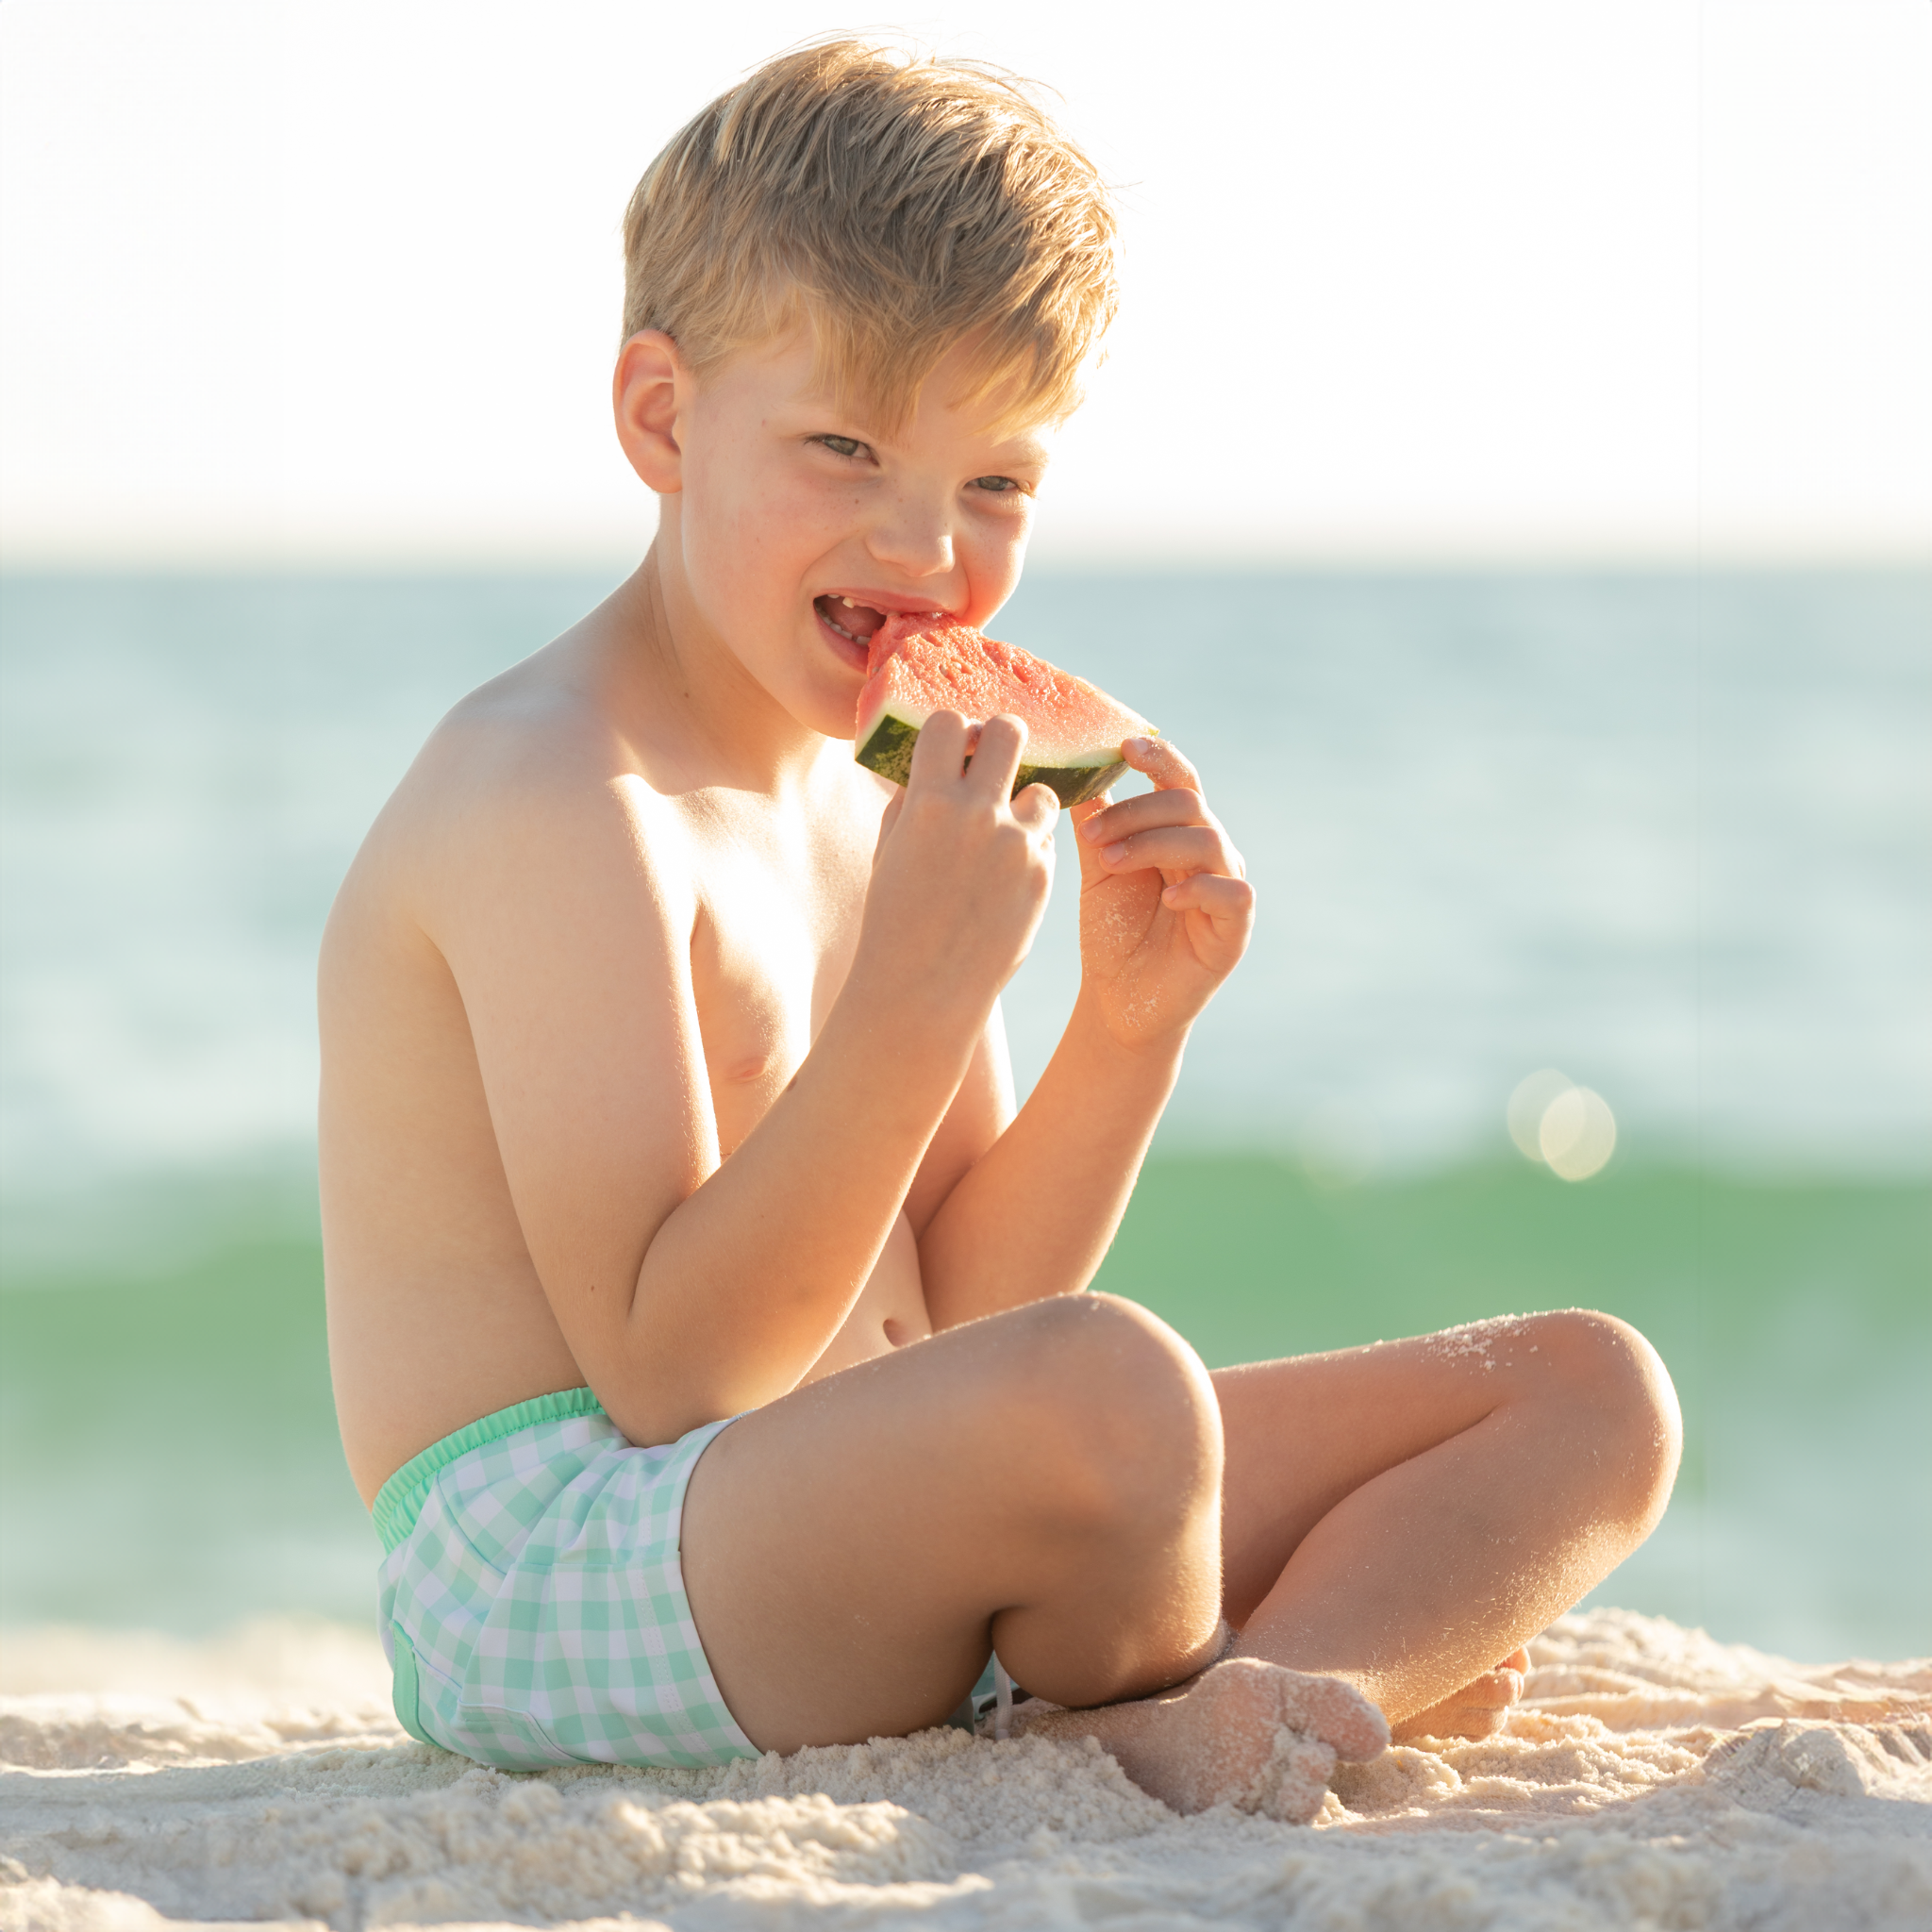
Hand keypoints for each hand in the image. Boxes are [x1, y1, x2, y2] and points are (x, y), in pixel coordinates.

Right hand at [857, 710, 1058, 1028]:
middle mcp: (977, 814)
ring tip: (1002, 839)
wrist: (924, 990)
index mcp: (928, 802)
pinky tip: (1005, 883)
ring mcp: (1016, 845)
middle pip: (1010, 732)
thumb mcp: (890, 850)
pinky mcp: (1043, 876)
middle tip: (997, 763)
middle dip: (1003, 740)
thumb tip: (938, 758)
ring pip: (1041, 792)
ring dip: (1024, 806)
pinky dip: (1030, 852)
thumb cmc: (895, 919)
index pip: (950, 722)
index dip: (954, 732)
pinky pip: (1046, 841)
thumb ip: (914, 799)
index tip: (954, 751)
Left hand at [1072, 738, 1253, 1051]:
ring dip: (1155, 844)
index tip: (1125, 747)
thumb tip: (1071, 771)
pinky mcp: (1234, 929)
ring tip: (1111, 862)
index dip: (1159, 757)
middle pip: (1188, 804)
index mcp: (1179, 833)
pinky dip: (1200, 887)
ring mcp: (1226, 888)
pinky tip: (1167, 898)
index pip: (1179, 780)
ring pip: (1208, 840)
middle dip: (1137, 812)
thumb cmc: (1113, 934)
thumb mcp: (1098, 870)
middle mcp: (1210, 853)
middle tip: (1093, 837)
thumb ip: (1095, 823)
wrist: (1119, 1003)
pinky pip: (1232, 893)